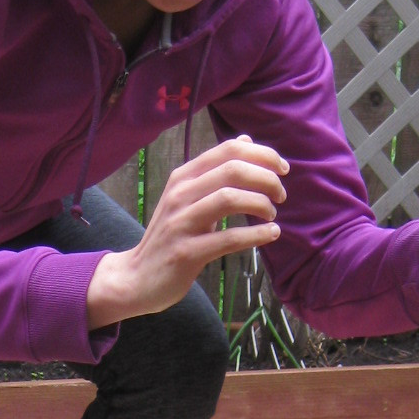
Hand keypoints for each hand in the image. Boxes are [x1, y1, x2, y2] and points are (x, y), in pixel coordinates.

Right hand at [86, 136, 286, 327]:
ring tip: (272, 214)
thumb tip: (245, 140)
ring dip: (261, 204)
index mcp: (183, 177)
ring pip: (230, 198)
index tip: (282, 169)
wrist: (137, 278)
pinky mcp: (186, 253)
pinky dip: (257, 234)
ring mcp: (181, 223)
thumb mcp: (187, 197)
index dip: (262, 154)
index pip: (229, 150)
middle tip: (281, 194)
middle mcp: (180, 194)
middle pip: (233, 170)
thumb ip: (215, 170)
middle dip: (266, 178)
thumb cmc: (170, 237)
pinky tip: (272, 234)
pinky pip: (228, 239)